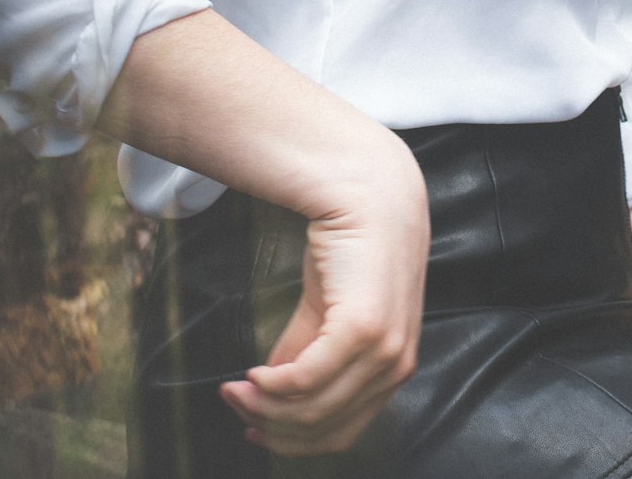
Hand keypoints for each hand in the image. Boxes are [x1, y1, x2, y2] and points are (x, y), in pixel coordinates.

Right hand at [219, 134, 429, 455]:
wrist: (367, 190)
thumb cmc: (352, 241)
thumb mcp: (328, 307)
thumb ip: (306, 349)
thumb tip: (273, 390)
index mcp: (394, 366)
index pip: (343, 430)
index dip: (294, 440)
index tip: (254, 432)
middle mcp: (397, 365)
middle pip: (324, 427)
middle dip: (270, 426)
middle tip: (234, 405)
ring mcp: (385, 349)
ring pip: (313, 409)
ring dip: (264, 408)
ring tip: (235, 390)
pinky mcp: (364, 328)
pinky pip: (308, 379)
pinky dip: (273, 387)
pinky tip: (253, 375)